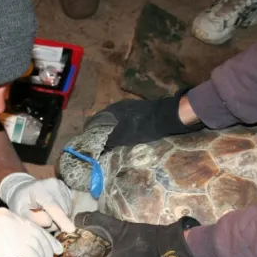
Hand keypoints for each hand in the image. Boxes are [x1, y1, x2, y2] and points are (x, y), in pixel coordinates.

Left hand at [0, 172, 74, 231]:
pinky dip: (62, 212)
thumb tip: (48, 221)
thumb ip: (32, 218)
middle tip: (42, 220)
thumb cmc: (21, 202)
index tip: (71, 231)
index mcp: (40, 190)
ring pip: (68, 211)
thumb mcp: (20, 211)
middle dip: (55, 222)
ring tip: (46, 214)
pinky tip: (52, 210)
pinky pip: (69, 207)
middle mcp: (54, 185)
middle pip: (63, 212)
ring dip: (59, 218)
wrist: (24, 188)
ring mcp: (62, 186)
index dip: (62, 220)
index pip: (54, 208)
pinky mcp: (67, 189)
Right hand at [0, 208, 62, 256]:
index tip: (52, 245)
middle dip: (49, 245)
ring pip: (39, 244)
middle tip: (54, 256)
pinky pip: (34, 255)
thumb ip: (9, 233)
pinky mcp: (13, 248)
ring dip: (43, 256)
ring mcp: (13, 233)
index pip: (31, 224)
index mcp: (5, 214)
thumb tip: (26, 244)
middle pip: (38, 232)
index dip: (44, 235)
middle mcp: (11, 220)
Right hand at [87, 88, 203, 147]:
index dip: (90, 130)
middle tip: (98, 144)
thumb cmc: (144, 126)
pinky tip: (123, 138)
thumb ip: (111, 141)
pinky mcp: (140, 112)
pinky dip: (121, 130)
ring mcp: (130, 108)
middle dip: (101, 131)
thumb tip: (100, 149)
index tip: (87, 140)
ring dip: (111, 131)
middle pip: (105, 120)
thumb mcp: (125, 136)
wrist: (169, 117)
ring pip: (115, 121)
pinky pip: (125, 122)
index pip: (95, 119)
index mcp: (113, 109)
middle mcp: (119, 106)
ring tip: (109, 143)